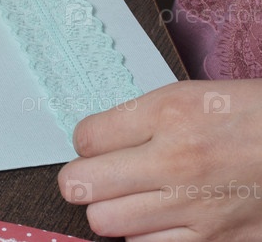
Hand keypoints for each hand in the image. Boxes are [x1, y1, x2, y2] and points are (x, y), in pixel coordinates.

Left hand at [59, 80, 261, 240]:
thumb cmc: (252, 119)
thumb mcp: (192, 96)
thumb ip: (139, 119)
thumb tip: (94, 142)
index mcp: (169, 114)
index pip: (85, 137)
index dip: (85, 141)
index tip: (96, 143)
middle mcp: (175, 160)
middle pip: (81, 185)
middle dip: (79, 180)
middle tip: (94, 176)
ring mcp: (193, 205)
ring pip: (105, 222)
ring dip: (110, 209)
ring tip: (128, 196)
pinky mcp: (212, 240)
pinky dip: (143, 235)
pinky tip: (157, 217)